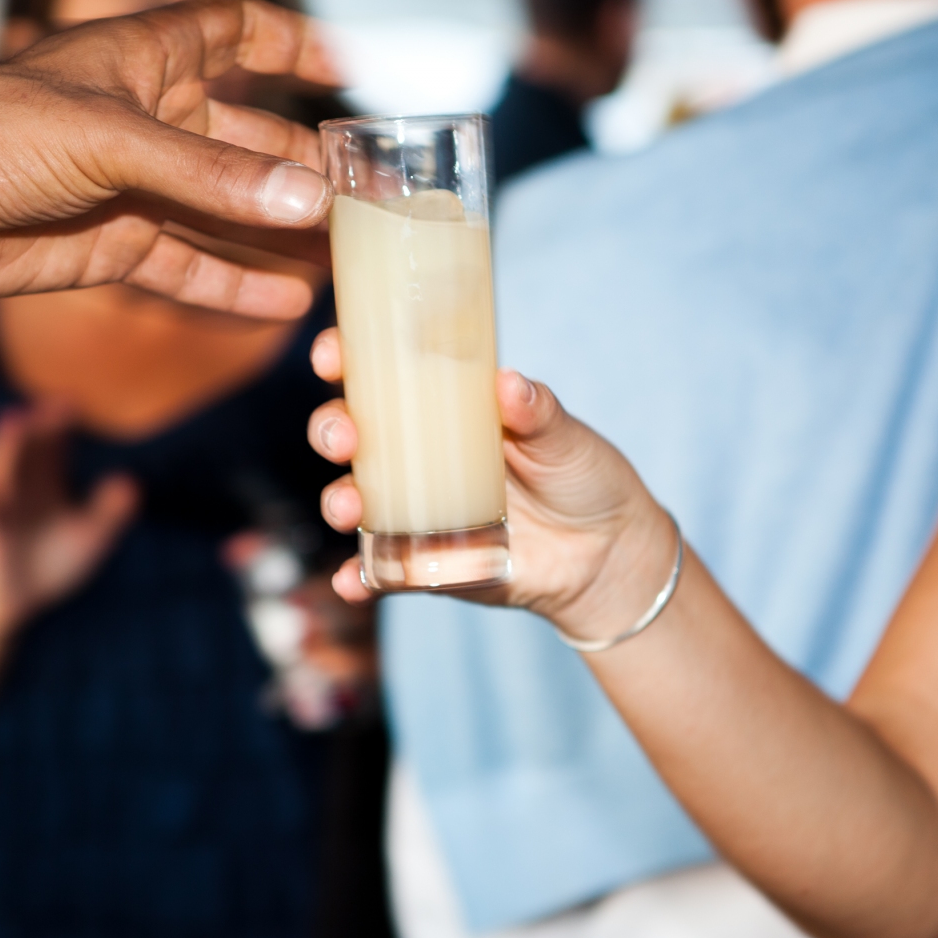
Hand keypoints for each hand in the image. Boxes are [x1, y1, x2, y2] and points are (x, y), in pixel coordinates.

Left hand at [0, 0, 338, 316]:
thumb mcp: (111, 143)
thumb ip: (211, 178)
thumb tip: (311, 204)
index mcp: (147, 59)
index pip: (236, 32)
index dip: (291, 43)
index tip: (349, 68)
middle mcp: (149, 120)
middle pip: (250, 140)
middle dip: (308, 168)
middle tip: (376, 203)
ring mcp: (133, 188)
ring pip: (227, 213)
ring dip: (282, 235)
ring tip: (351, 263)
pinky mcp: (112, 247)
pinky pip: (189, 269)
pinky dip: (234, 286)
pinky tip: (286, 306)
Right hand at [0, 405, 139, 632]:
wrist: (15, 601)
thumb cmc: (52, 562)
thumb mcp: (88, 538)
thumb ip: (109, 512)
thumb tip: (131, 484)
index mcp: (45, 481)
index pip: (53, 443)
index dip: (61, 422)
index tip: (73, 400)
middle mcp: (20, 486)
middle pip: (28, 446)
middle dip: (39, 424)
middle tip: (54, 401)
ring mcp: (0, 507)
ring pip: (2, 469)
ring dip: (6, 445)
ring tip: (13, 418)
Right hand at [306, 327, 681, 643]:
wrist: (607, 555)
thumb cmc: (582, 477)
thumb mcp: (565, 436)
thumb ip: (537, 411)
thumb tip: (509, 383)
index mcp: (443, 411)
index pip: (379, 377)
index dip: (342, 361)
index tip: (330, 357)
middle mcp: (416, 459)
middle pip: (350, 436)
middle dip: (331, 431)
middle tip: (344, 438)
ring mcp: (415, 512)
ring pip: (354, 502)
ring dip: (338, 501)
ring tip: (348, 507)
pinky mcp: (425, 564)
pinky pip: (381, 572)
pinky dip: (360, 578)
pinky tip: (353, 581)